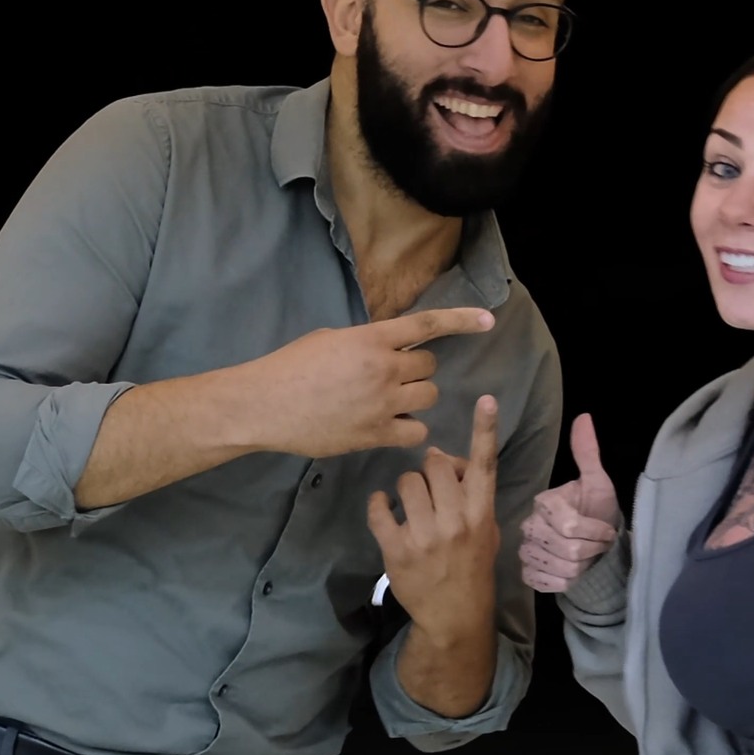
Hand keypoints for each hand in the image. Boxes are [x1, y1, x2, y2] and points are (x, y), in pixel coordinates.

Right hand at [240, 306, 493, 458]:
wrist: (265, 405)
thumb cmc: (290, 367)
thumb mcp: (329, 339)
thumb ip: (365, 342)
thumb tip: (384, 348)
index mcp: (371, 338)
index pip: (427, 325)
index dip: (461, 320)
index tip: (488, 320)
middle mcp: (383, 368)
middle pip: (430, 368)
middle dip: (416, 372)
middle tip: (392, 378)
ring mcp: (382, 402)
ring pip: (428, 397)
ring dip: (414, 398)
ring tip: (388, 402)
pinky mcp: (376, 434)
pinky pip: (415, 429)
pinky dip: (408, 427)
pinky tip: (388, 425)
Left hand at [367, 396, 500, 639]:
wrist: (454, 614)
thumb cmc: (471, 564)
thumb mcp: (485, 530)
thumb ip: (471, 495)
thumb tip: (444, 458)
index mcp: (481, 514)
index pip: (484, 466)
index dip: (485, 430)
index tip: (486, 400)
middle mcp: (455, 521)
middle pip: (436, 465)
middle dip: (430, 468)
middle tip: (430, 485)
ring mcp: (425, 536)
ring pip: (407, 481)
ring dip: (406, 486)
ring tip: (411, 505)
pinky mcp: (397, 549)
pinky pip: (380, 508)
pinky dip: (379, 503)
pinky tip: (385, 508)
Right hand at [519, 413, 619, 592]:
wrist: (596, 549)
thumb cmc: (598, 513)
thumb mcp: (599, 484)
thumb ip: (588, 454)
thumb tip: (584, 416)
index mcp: (544, 501)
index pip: (570, 525)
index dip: (595, 531)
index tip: (607, 531)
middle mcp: (528, 525)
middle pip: (567, 550)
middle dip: (592, 551)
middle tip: (599, 546)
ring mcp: (525, 551)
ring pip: (559, 569)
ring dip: (581, 570)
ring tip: (588, 560)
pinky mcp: (526, 574)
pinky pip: (544, 584)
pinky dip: (564, 583)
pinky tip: (572, 575)